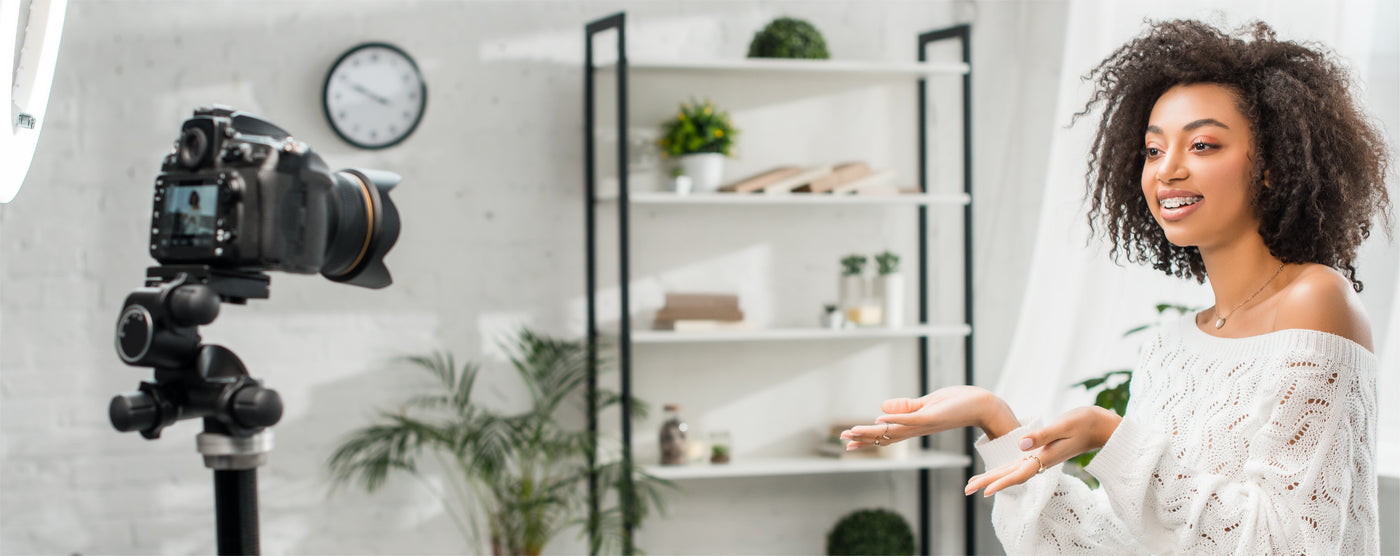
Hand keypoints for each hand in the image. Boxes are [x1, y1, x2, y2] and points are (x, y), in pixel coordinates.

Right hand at [839, 386, 1017, 449]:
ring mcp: (924, 423)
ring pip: (893, 430)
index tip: (848, 442)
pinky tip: (879, 418)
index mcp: (915, 425)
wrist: (983, 405)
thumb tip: (881, 408)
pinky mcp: (933, 416)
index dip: (867, 438)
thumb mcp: (928, 404)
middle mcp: (917, 428)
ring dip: (872, 431)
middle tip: (844, 443)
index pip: (886, 434)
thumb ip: (906, 407)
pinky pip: (910, 419)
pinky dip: (894, 419)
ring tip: (853, 432)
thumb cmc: (958, 403)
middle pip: (886, 436)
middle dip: (864, 439)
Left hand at [964, 406, 1120, 496]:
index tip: (984, 491)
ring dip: (993, 477)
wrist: (1101, 426)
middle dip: (988, 482)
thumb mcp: (1063, 426)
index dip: (1000, 482)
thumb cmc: (1084, 423)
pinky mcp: (1043, 452)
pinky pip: (1019, 465)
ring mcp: (1042, 458)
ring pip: (1013, 472)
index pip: (1018, 473)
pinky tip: (997, 473)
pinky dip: (1005, 471)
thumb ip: (1042, 436)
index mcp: (1045, 457)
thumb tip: (1021, 445)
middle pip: (1010, 476)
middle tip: (966, 489)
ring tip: (974, 483)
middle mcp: (1042, 461)